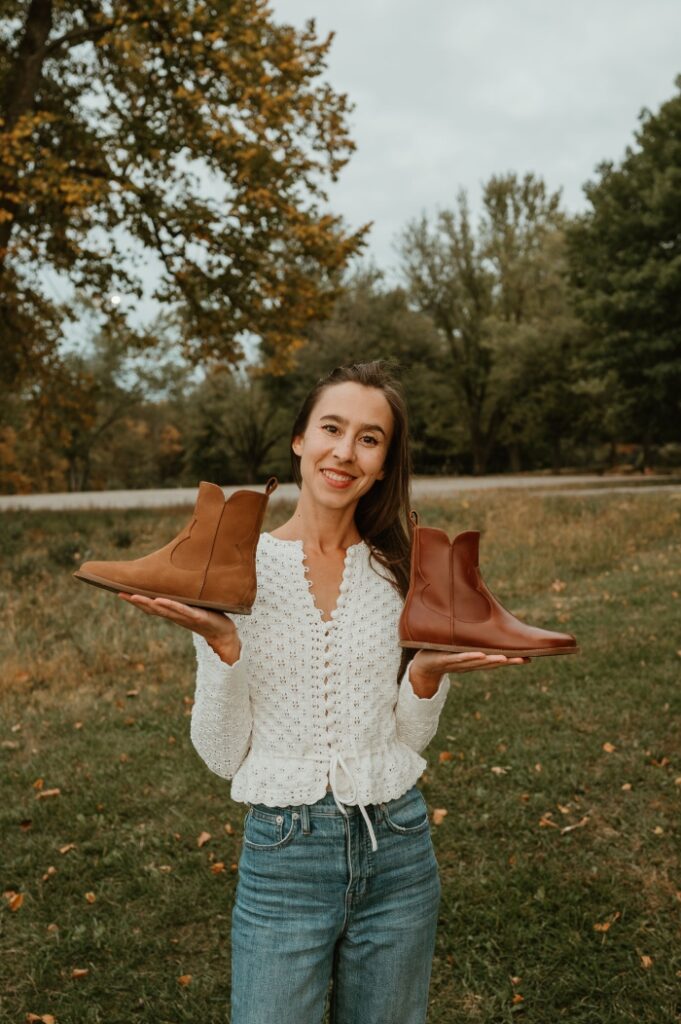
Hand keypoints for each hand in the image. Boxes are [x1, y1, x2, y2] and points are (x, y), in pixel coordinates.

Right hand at [116, 593, 239, 660]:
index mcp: (174, 614)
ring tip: (134, 596)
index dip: (137, 601)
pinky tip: (160, 600)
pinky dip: (170, 605)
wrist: (225, 634)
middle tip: (120, 593)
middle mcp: (177, 616)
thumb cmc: (211, 618)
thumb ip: (184, 600)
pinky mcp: (198, 616)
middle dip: (136, 601)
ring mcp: (186, 617)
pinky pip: (182, 610)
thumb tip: (175, 588)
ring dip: (148, 603)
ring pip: (163, 609)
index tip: (121, 592)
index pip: (152, 606)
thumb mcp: (194, 607)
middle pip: (152, 608)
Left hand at [410, 648, 529, 694]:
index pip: (495, 660)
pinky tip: (480, 654)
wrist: (421, 665)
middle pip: (490, 663)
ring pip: (477, 661)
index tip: (529, 658)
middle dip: (508, 661)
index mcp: (475, 662)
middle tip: (525, 659)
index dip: (512, 660)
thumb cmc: (442, 653)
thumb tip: (486, 624)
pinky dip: (469, 656)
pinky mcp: (443, 660)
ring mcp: (456, 663)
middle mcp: (468, 664)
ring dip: (491, 660)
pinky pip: (458, 658)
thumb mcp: (460, 646)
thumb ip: (473, 639)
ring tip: (506, 657)